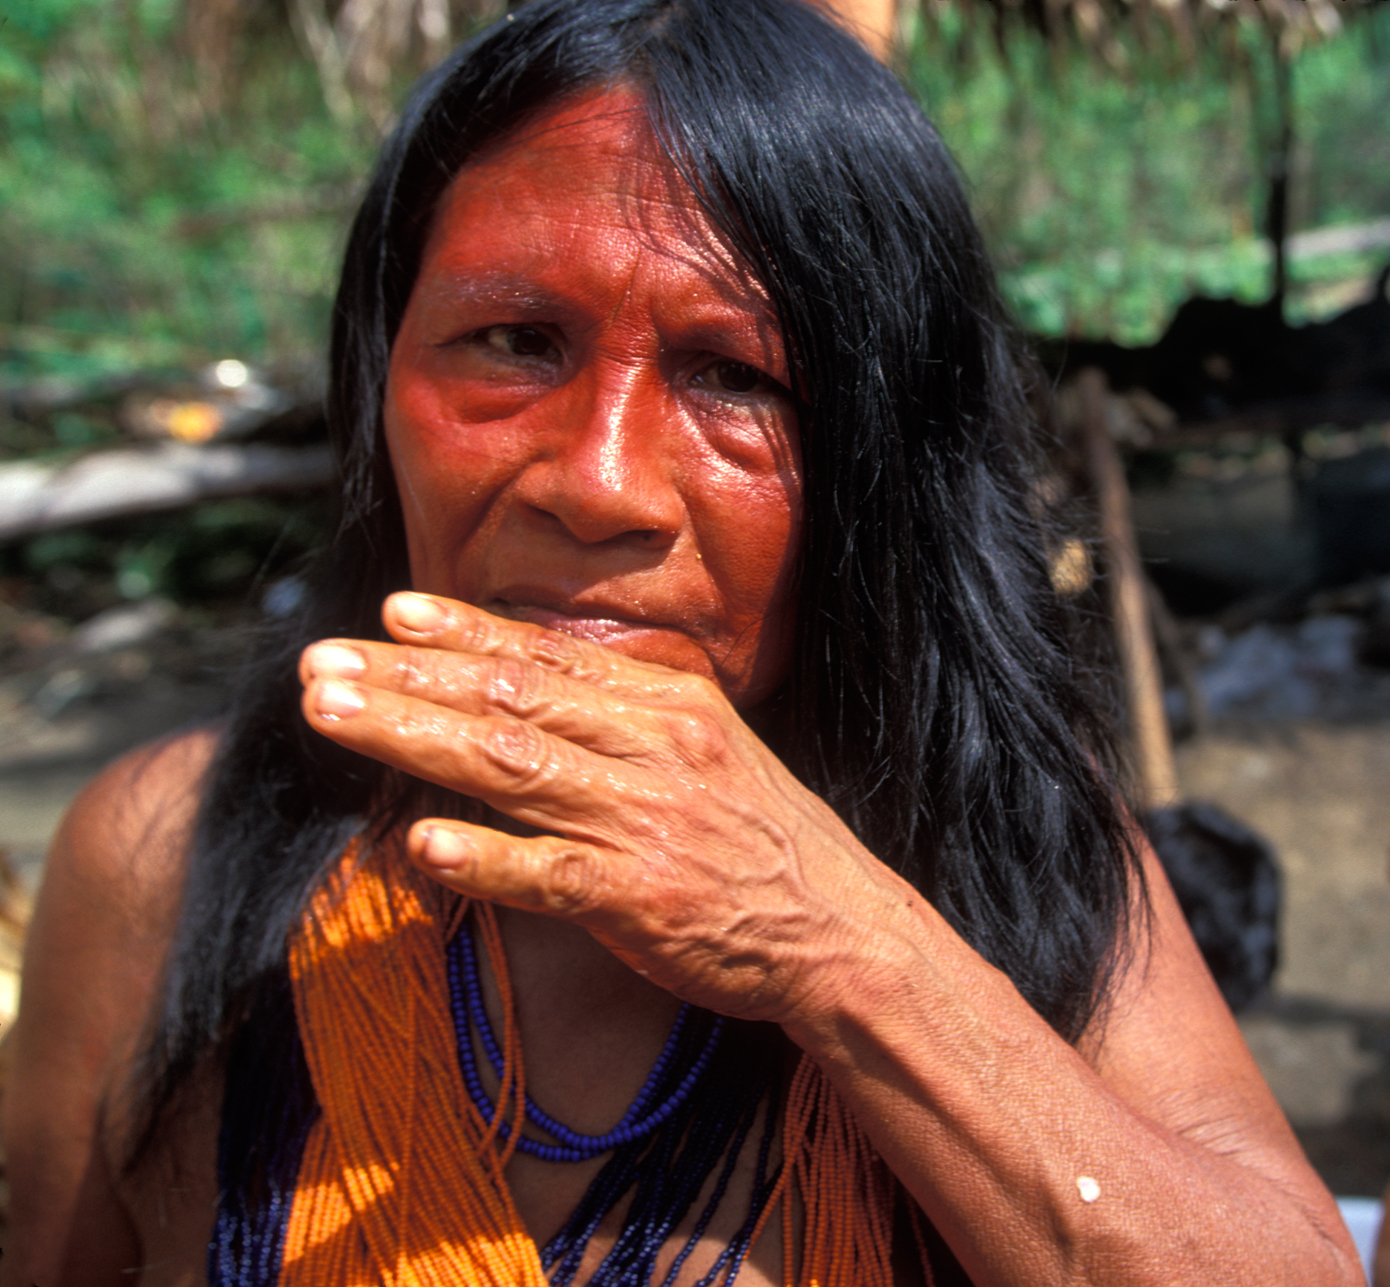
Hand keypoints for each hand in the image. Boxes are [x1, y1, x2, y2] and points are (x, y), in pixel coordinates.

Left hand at [298, 592, 922, 1027]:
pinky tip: (420, 845)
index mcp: (669, 703)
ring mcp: (643, 821)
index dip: (461, 633)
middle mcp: (652, 747)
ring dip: (410, 737)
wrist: (839, 930)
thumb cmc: (761, 840)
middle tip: (318, 662)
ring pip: (509, 768)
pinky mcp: (638, 899)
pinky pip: (546, 874)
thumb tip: (526, 687)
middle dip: (404, 678)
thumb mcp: (707, 748)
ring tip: (331, 715)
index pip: (546, 656)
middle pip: (508, 701)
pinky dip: (483, 857)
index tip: (388, 613)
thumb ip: (622, 716)